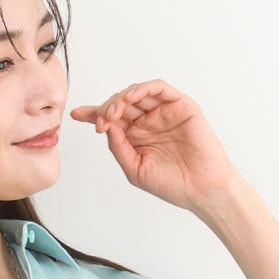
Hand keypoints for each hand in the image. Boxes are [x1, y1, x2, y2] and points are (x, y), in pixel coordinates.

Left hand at [69, 80, 240, 218]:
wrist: (202, 189)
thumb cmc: (172, 184)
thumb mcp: (135, 169)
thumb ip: (119, 147)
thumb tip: (106, 125)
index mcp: (136, 137)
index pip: (112, 120)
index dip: (93, 114)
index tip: (76, 115)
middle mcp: (148, 122)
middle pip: (121, 104)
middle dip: (106, 109)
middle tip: (100, 122)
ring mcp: (164, 113)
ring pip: (137, 93)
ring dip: (121, 99)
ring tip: (112, 113)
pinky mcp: (180, 106)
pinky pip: (159, 89)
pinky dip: (142, 89)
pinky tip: (130, 98)